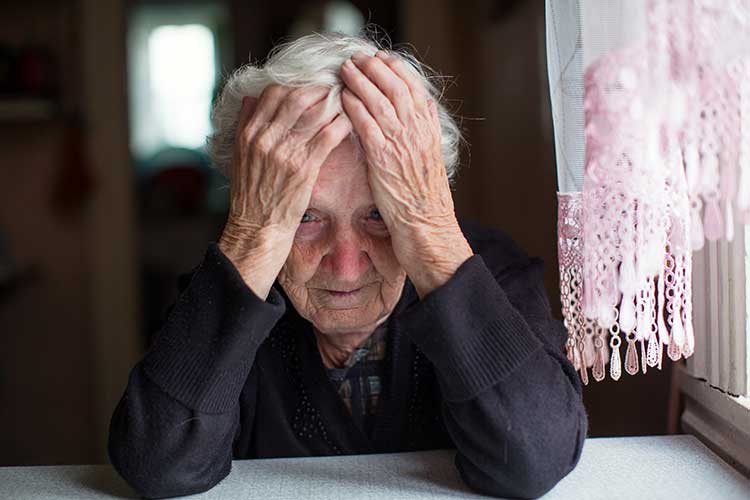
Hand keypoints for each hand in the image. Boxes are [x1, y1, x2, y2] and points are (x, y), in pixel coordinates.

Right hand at [219, 85, 351, 298]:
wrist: (258, 228)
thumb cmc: (251, 193)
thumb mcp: (239, 154)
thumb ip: (245, 123)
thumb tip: (252, 97)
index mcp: (249, 132)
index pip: (273, 93)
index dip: (296, 84)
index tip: (312, 86)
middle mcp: (265, 138)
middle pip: (297, 96)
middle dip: (319, 89)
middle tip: (335, 89)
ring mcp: (285, 153)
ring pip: (315, 112)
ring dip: (334, 104)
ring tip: (346, 102)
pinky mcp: (304, 168)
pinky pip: (328, 136)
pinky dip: (340, 124)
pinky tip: (348, 123)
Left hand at [339, 51, 472, 296]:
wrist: (426, 226)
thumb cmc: (424, 197)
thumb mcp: (432, 157)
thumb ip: (426, 130)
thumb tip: (423, 108)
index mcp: (428, 129)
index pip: (413, 87)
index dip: (396, 69)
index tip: (382, 58)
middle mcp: (416, 131)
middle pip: (395, 87)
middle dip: (375, 68)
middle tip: (358, 58)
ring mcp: (400, 143)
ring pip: (379, 100)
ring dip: (360, 81)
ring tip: (345, 70)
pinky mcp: (383, 158)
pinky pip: (366, 124)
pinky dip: (354, 107)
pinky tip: (342, 98)